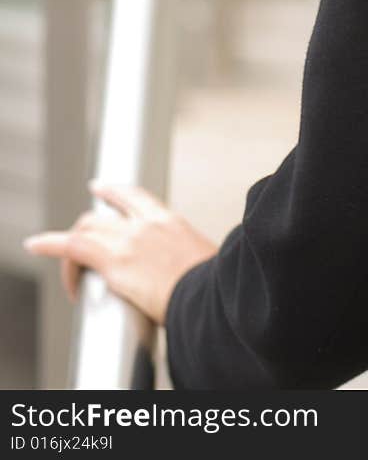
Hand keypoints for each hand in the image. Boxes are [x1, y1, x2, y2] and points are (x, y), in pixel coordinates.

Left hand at [22, 181, 218, 325]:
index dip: (113, 192)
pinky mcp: (114, 260)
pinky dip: (50, 245)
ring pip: (86, 228)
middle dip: (85, 223)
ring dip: (68, 244)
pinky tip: (35, 245)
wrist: (212, 295)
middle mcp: (146, 224)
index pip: (135, 197)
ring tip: (61, 261)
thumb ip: (191, 260)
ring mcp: (129, 239)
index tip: (100, 189)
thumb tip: (197, 275)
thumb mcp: (205, 262)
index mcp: (169, 222)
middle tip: (74, 237)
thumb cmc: (214, 286)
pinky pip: (72, 246)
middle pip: (103, 212)